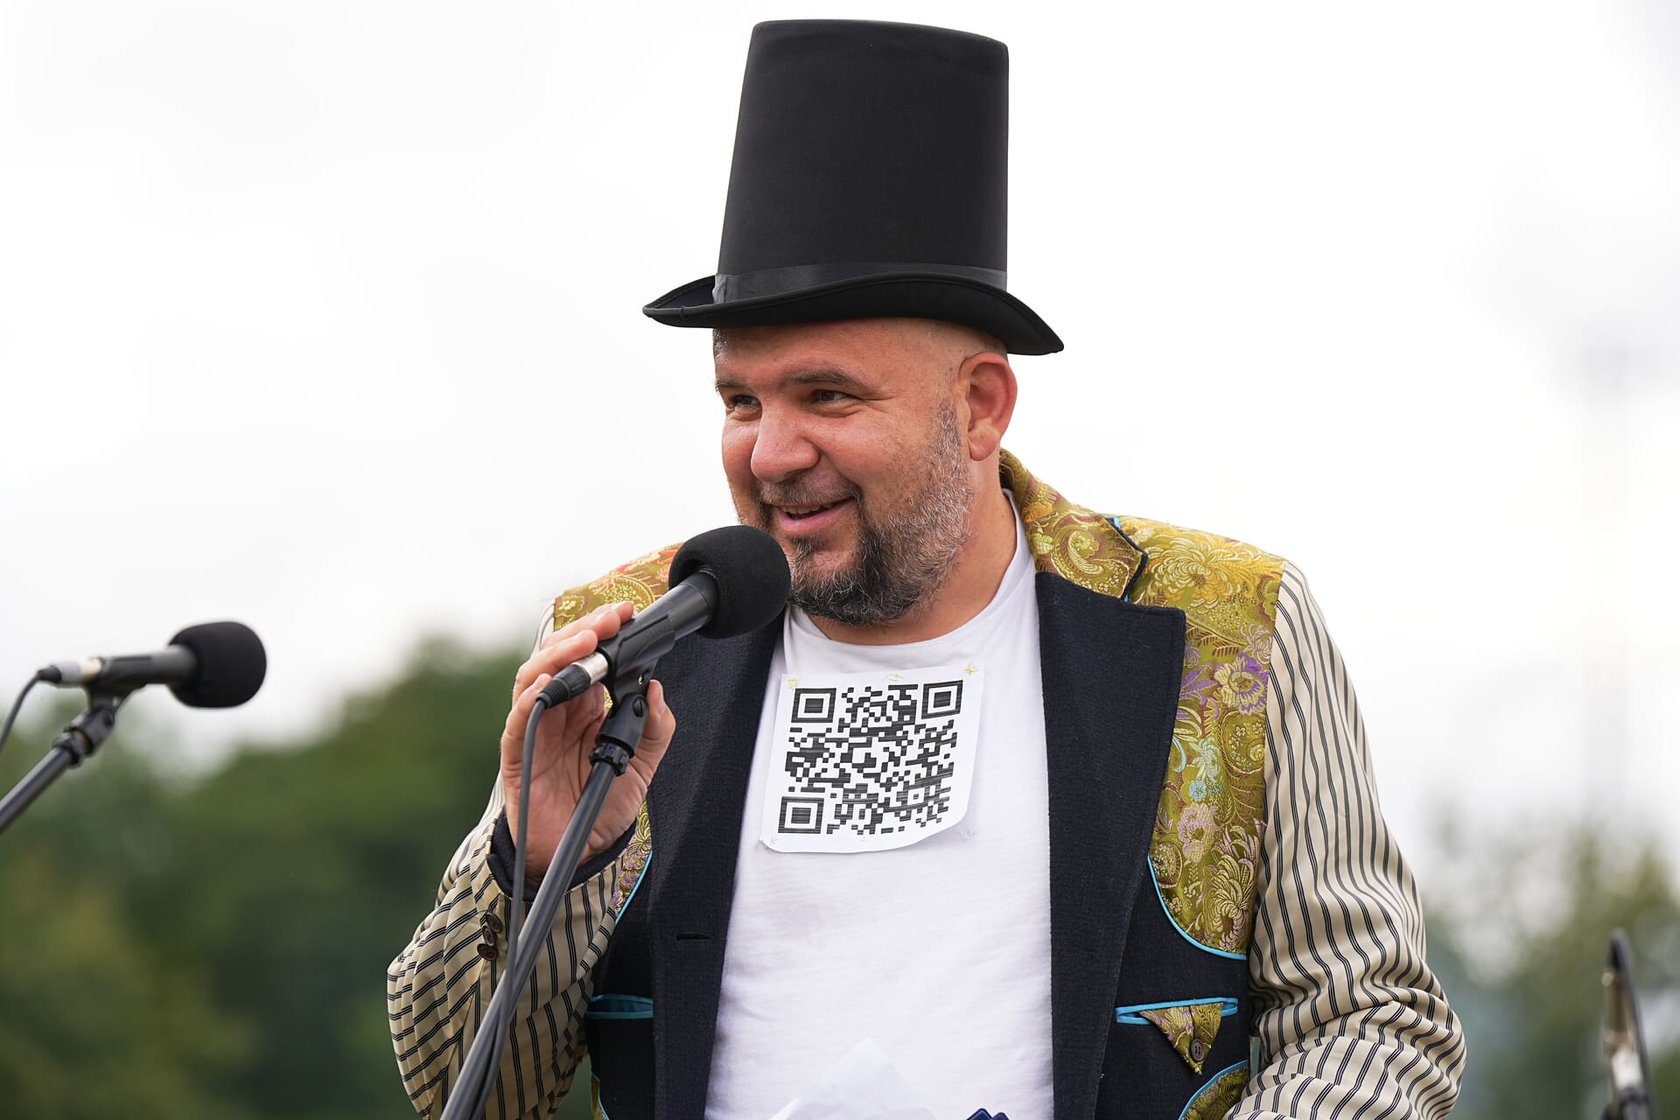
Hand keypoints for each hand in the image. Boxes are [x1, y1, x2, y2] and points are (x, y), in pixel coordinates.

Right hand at [500, 602, 676, 885]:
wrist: (577, 855)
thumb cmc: (601, 808)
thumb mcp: (641, 767)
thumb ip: (655, 729)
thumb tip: (657, 689)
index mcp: (586, 708)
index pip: (590, 658)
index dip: (604, 633)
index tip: (627, 615)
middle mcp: (559, 711)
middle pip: (560, 656)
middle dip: (584, 632)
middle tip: (610, 620)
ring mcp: (535, 729)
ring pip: (536, 676)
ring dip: (561, 655)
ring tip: (586, 642)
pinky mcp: (518, 753)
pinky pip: (520, 720)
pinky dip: (532, 698)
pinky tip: (550, 683)